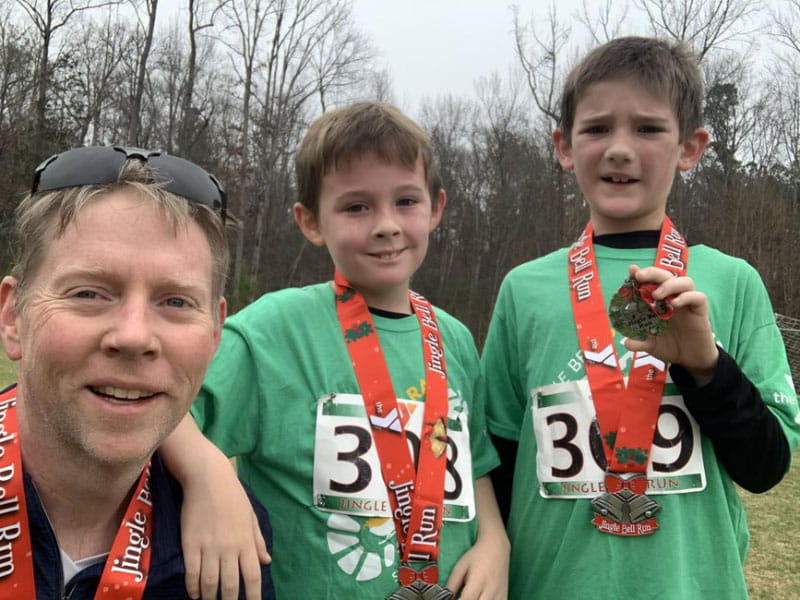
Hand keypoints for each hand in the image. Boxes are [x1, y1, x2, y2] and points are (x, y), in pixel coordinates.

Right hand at [181, 455, 270, 599]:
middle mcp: (230, 548)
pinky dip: (193, 587)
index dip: (254, 596)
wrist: (209, 479)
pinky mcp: (190, 544)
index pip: (253, 577)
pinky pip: (191, 573)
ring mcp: (209, 547)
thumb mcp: (251, 517)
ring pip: (210, 583)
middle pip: (231, 585)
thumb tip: (267, 561)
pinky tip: (194, 594)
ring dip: (210, 598)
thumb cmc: (233, 496)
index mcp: (247, 542)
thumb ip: (258, 541)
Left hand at [445, 538, 508, 598]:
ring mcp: (500, 595)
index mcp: (478, 580)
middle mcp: (491, 589)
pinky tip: (481, 597)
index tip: (454, 598)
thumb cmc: (478, 555)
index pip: (466, 599)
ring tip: (472, 596)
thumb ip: (452, 583)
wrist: (497, 547)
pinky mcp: (505, 597)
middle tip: (462, 596)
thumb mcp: (461, 565)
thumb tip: (446, 596)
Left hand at [623, 265, 718, 384]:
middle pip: (667, 276)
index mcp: (659, 302)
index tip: (632, 270)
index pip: (652, 282)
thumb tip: (627, 343)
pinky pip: (699, 297)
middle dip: (653, 273)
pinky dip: (687, 297)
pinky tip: (675, 304)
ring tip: (657, 295)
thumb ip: (640, 342)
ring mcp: (688, 303)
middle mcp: (673, 298)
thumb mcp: (651, 345)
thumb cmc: (670, 346)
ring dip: (670, 284)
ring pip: (685, 282)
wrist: (690, 360)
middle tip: (640, 276)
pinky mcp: (700, 311)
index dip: (643, 274)